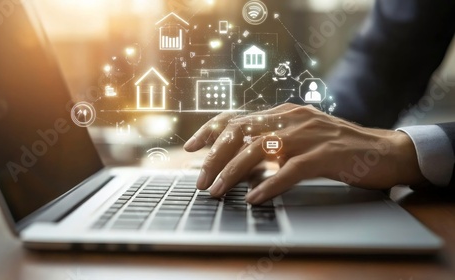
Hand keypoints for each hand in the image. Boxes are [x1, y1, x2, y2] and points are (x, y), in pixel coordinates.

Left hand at [184, 103, 425, 203]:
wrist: (383, 151)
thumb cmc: (337, 149)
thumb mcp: (299, 140)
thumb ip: (272, 144)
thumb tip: (238, 163)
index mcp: (283, 113)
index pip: (238, 116)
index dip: (210, 130)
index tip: (191, 147)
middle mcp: (292, 118)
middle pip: (241, 131)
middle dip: (215, 156)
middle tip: (201, 180)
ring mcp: (309, 134)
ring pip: (259, 149)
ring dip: (233, 173)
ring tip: (218, 192)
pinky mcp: (325, 154)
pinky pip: (290, 170)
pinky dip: (269, 185)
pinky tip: (254, 198)